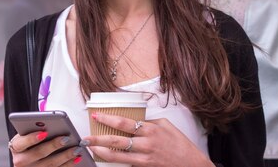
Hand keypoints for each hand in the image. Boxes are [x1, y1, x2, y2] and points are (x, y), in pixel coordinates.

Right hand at [9, 131, 84, 166]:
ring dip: (65, 156)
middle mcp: (21, 161)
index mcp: (16, 148)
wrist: (26, 158)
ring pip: (50, 164)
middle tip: (66, 138)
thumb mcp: (26, 134)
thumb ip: (34, 129)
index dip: (32, 138)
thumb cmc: (29, 142)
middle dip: (54, 145)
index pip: (22, 142)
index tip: (44, 132)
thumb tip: (49, 125)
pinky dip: (68, 164)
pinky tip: (76, 158)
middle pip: (39, 153)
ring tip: (76, 148)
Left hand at [83, 113, 213, 166]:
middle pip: (117, 140)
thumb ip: (148, 122)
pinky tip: (106, 157)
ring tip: (91, 148)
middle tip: (87, 136)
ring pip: (118, 155)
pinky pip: (126, 163)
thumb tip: (134, 120)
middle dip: (98, 137)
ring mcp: (144, 157)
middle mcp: (146, 144)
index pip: (124, 123)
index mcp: (150, 129)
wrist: (191, 164)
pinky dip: (114, 160)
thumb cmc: (180, 144)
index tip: (97, 116)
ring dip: (102, 151)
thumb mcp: (165, 125)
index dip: (108, 119)